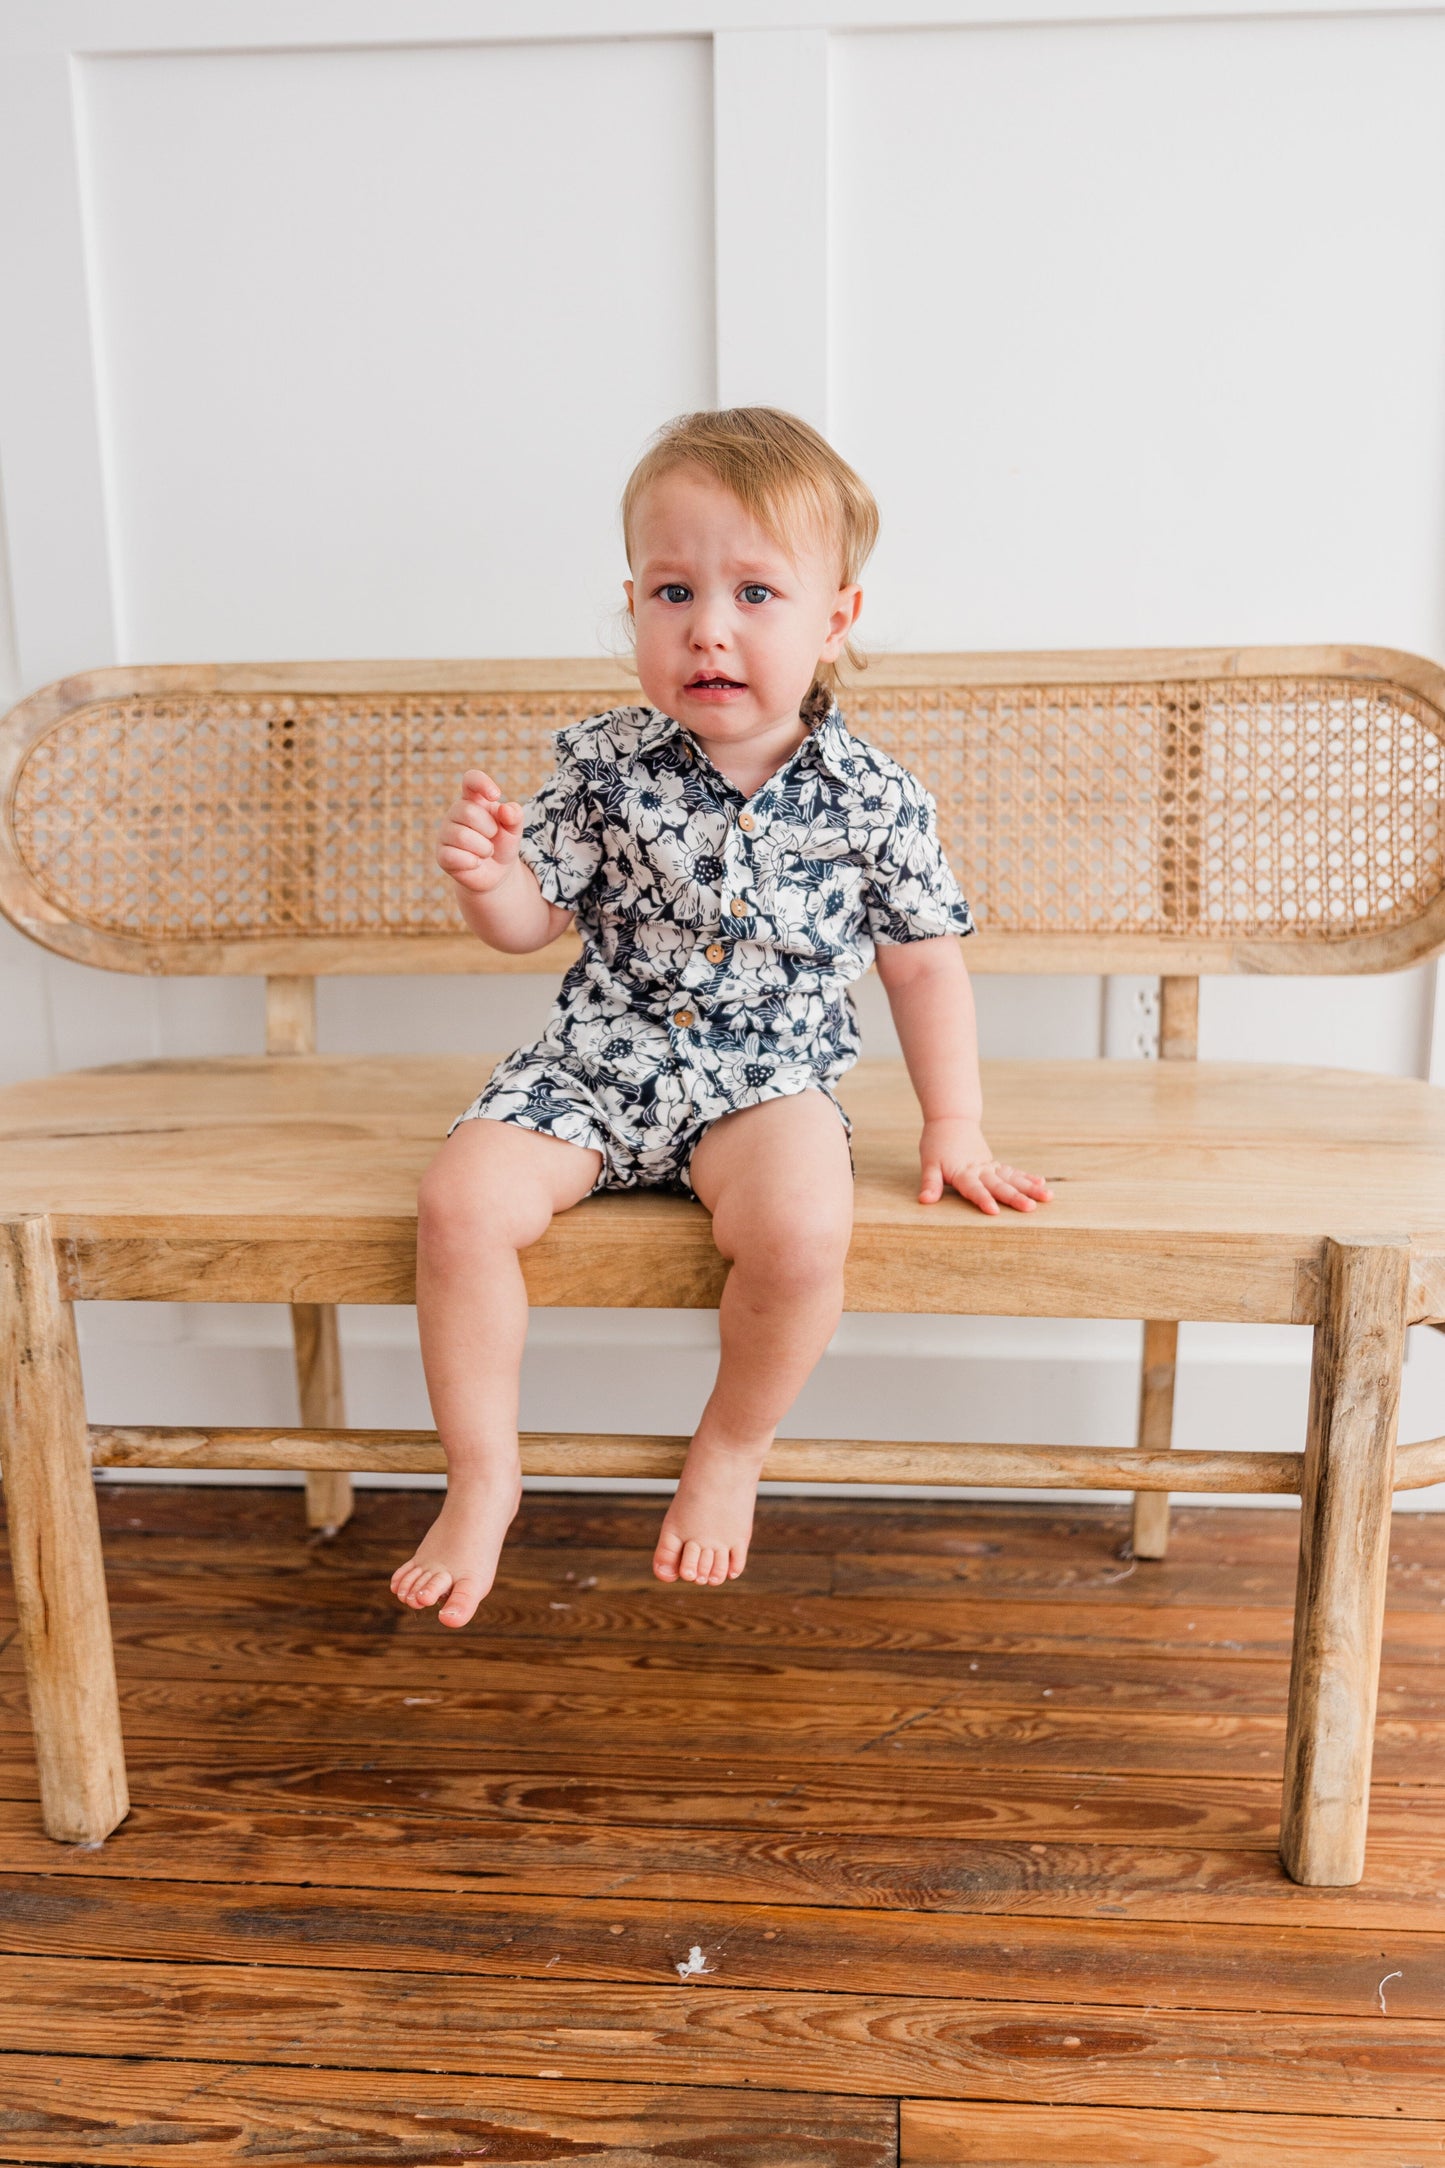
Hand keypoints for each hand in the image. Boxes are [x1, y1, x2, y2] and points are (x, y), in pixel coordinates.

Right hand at [436, 769, 524, 894]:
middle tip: (493, 837)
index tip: (495, 795)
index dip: (481, 783)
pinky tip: (476, 863)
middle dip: (489, 828)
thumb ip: (515, 816)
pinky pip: (455, 856)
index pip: (471, 780)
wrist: (497, 873)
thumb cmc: (502, 843)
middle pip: (468, 812)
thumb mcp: (514, 829)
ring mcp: (445, 834)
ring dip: (484, 848)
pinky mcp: (442, 856)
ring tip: (487, 852)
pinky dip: (473, 862)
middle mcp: (455, 813)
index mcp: (473, 800)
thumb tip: (505, 810)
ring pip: (462, 836)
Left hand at [918, 1117, 1052, 1213]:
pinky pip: (1013, 1172)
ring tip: (1048, 1197)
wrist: (951, 1120)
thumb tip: (924, 1201)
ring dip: (1030, 1188)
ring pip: (1012, 1178)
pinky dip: (1027, 1178)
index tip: (994, 1211)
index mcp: (963, 1172)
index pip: (974, 1189)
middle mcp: (980, 1170)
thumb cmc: (937, 1144)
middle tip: (1031, 1208)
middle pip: (999, 1185)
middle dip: (1015, 1197)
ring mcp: (990, 1167)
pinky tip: (1042, 1184)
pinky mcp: (995, 1165)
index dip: (983, 1199)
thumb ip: (930, 1183)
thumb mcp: (929, 1163)